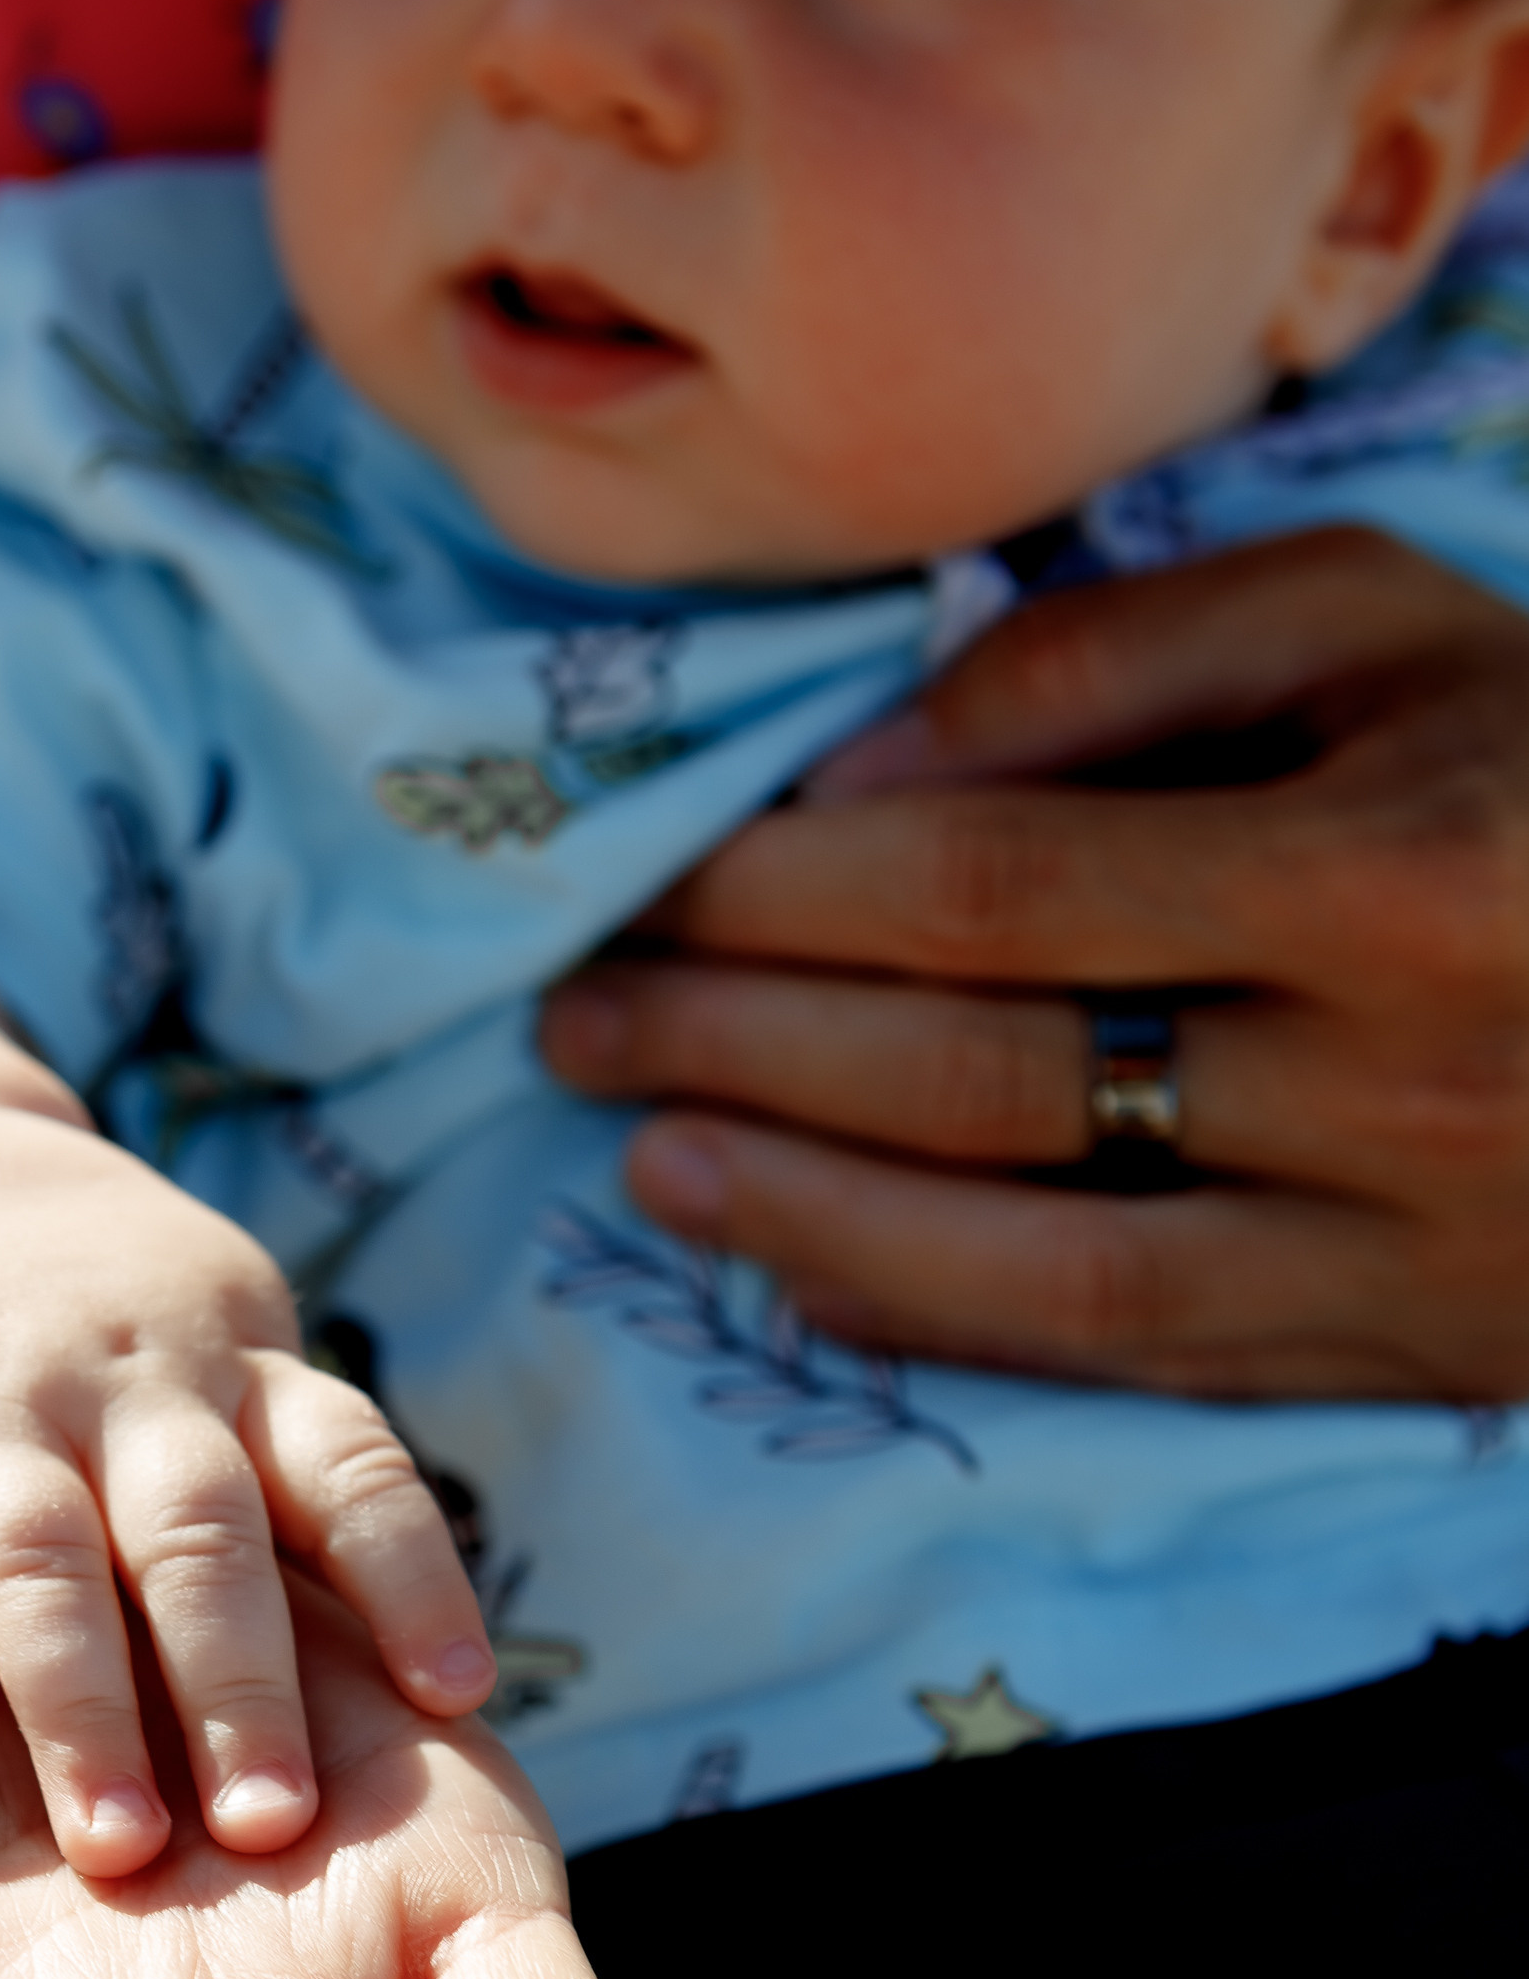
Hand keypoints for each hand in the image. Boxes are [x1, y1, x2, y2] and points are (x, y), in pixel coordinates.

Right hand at [0, 1105, 494, 1868]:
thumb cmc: (125, 1353)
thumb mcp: (231, 1378)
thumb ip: (303, 1516)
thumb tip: (448, 1726)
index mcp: (242, 1383)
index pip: (352, 1470)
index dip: (415, 1573)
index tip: (458, 1696)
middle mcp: (127, 1388)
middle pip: (200, 1540)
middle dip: (244, 1684)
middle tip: (276, 1826)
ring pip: (41, 1562)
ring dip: (79, 1707)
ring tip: (118, 1850)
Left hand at [538, 530, 1528, 1399]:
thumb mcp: (1391, 622)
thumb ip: (1129, 655)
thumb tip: (869, 769)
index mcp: (1389, 859)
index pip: (998, 885)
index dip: (784, 898)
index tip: (648, 887)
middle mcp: (1392, 1071)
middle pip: (987, 1071)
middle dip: (747, 1047)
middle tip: (578, 1018)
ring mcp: (1400, 1240)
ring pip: (1040, 1252)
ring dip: (808, 1208)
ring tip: (641, 1155)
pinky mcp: (1399, 1352)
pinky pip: (1131, 1355)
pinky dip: (946, 1318)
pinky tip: (802, 1267)